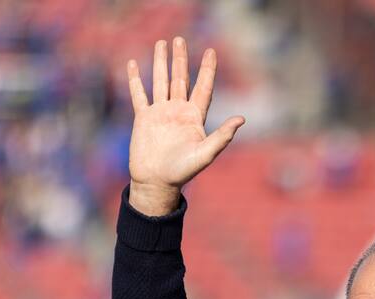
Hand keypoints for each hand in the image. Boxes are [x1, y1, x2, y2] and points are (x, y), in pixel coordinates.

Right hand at [126, 36, 245, 215]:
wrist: (157, 182)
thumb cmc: (183, 171)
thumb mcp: (205, 154)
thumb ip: (222, 136)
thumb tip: (242, 118)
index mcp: (194, 117)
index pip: (203, 87)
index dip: (207, 70)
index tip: (211, 51)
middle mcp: (178, 111)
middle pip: (181, 78)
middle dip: (181, 59)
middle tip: (180, 39)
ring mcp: (160, 113)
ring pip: (160, 81)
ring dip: (160, 63)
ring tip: (161, 43)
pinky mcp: (143, 118)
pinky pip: (139, 94)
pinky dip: (135, 79)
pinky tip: (133, 65)